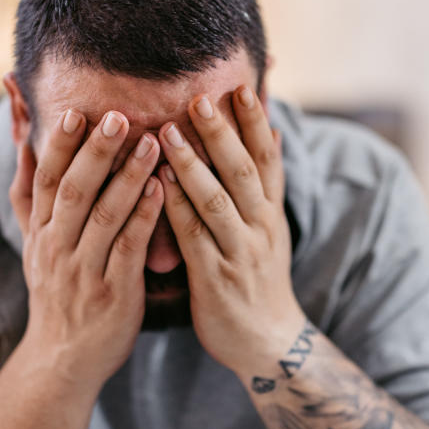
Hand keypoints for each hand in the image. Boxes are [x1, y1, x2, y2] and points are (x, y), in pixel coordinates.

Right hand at [9, 108, 163, 386]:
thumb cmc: (57, 292)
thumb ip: (29, 194)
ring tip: (152, 142)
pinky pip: (129, 247)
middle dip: (95, 151)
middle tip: (118, 115)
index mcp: (40, 232)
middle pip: (74, 190)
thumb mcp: (33, 243)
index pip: (46, 180)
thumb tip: (19, 141)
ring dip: (128, 176)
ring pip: (104, 215)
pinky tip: (162, 188)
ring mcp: (84, 270)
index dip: (58, 145)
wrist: (63, 360)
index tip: (75, 112)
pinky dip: (145, 215)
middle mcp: (57, 247)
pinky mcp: (114, 290)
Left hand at [156, 86, 304, 374]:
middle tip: (200, 96)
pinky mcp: (216, 278)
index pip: (269, 158)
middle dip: (223, 132)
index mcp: (272, 212)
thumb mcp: (272, 228)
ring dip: (193, 164)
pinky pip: (194, 237)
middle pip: (244, 171)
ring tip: (168, 131)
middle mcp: (261, 227)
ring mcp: (240, 252)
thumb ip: (266, 183)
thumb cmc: (259, 278)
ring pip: (218, 200)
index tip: (241, 86)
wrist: (267, 341)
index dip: (256, 122)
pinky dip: (176, 208)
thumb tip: (273, 131)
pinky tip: (156, 184)